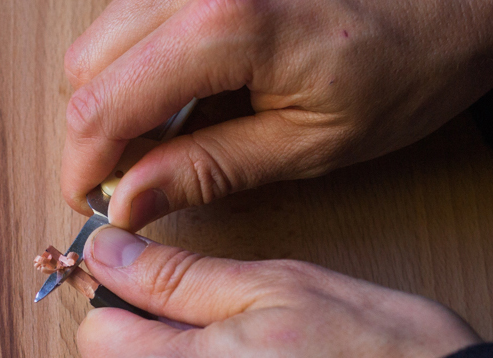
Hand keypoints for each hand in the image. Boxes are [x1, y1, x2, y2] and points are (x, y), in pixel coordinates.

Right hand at [62, 0, 492, 228]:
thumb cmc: (408, 66)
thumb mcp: (308, 144)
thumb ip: (207, 169)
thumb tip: (130, 201)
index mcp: (224, 27)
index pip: (102, 104)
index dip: (83, 165)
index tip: (90, 203)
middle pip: (87, 64)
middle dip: (95, 131)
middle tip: (134, 178)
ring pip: (106, 33)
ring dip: (117, 94)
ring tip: (169, 139)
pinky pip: (140, 12)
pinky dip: (144, 62)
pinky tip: (188, 94)